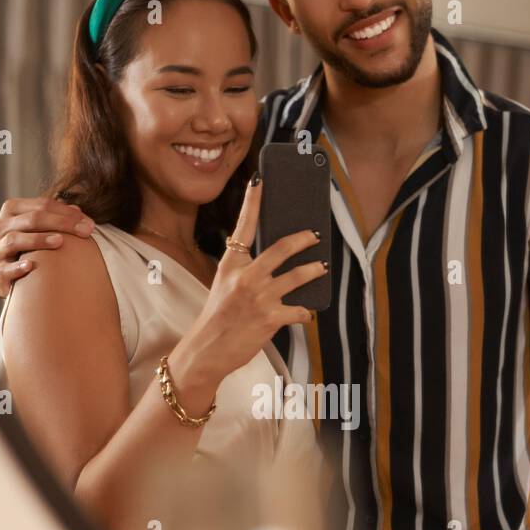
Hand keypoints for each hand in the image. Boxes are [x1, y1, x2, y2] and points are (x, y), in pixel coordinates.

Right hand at [0, 197, 94, 295]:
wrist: (3, 273)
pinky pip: (5, 268)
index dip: (66, 213)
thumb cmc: (26, 246)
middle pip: (32, 219)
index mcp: (12, 210)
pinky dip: (17, 267)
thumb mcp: (39, 228)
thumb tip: (78, 212)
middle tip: (85, 232)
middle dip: (61, 223)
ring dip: (39, 239)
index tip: (89, 224)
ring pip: (16, 239)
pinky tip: (30, 266)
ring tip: (60, 242)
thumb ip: (56, 218)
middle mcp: (1, 227)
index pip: (41, 205)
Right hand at [174, 176, 324, 383]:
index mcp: (232, 264)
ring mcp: (260, 297)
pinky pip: (299, 310)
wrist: (208, 349)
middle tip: (315, 235)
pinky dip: (305, 312)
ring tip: (322, 268)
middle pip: (282, 248)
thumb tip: (275, 261)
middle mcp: (246, 276)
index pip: (245, 226)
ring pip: (298, 277)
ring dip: (314, 271)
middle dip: (304, 239)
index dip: (253, 201)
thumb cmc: (218, 317)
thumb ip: (246, 270)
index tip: (260, 180)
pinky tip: (307, 313)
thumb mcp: (225, 285)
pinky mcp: (271, 318)